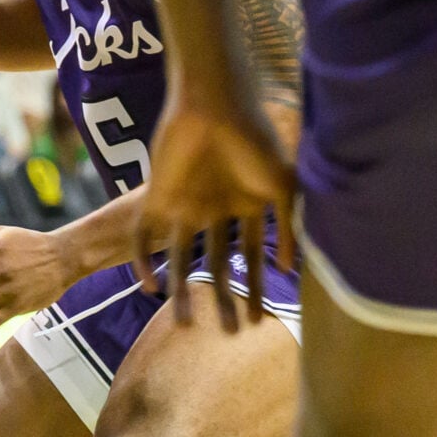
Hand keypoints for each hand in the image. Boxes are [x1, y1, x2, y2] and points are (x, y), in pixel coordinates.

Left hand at [127, 80, 296, 330]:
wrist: (215, 102)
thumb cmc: (255, 138)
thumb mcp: (285, 185)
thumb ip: (292, 226)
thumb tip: (293, 270)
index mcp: (246, 207)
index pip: (250, 258)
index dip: (255, 289)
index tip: (259, 321)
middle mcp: (215, 210)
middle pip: (217, 264)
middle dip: (224, 298)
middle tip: (229, 334)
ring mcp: (185, 204)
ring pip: (180, 258)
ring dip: (182, 291)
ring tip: (185, 324)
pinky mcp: (156, 196)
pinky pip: (144, 236)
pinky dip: (143, 262)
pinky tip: (149, 288)